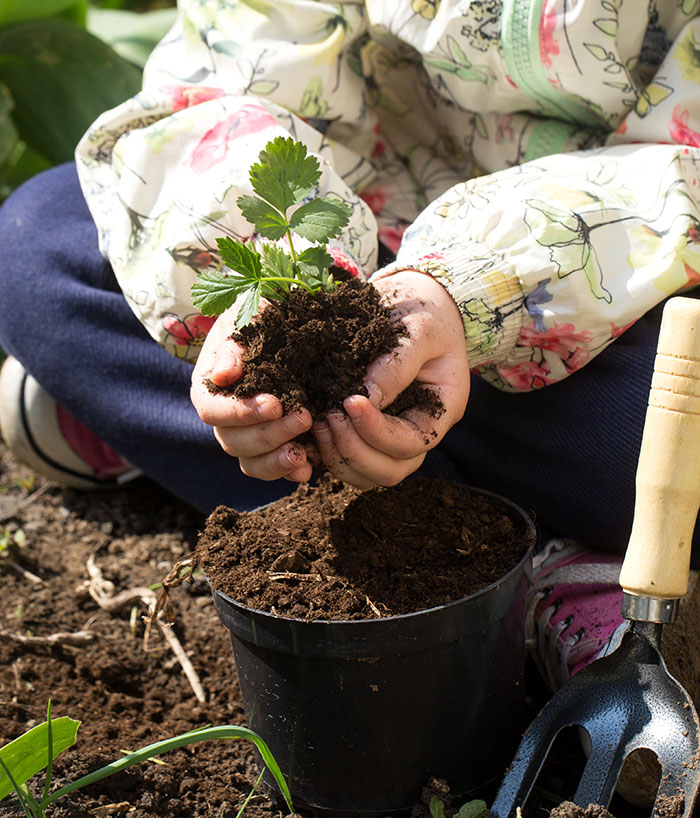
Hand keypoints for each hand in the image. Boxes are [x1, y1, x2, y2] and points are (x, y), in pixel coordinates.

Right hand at [190, 304, 313, 481]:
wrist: (288, 323)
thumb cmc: (262, 316)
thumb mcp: (246, 318)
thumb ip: (233, 345)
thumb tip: (222, 375)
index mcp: (210, 387)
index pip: (212, 410)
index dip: (241, 412)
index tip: (274, 405)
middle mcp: (225, 418)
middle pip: (233, 441)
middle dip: (269, 434)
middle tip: (304, 417)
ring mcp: (248, 435)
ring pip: (250, 462)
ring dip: (276, 461)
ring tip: (303, 454)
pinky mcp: (273, 446)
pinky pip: (273, 469)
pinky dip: (288, 472)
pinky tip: (308, 469)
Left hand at [312, 269, 468, 488]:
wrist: (412, 301)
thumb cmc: (424, 311)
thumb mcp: (419, 329)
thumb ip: (396, 364)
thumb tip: (364, 398)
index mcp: (440, 410)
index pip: (412, 443)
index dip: (377, 431)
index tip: (349, 401)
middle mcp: (417, 431)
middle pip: (390, 471)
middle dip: (354, 451)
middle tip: (328, 417)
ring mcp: (391, 435)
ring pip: (366, 474)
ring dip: (337, 456)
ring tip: (317, 422)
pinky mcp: (365, 430)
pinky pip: (346, 460)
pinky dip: (325, 452)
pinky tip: (308, 427)